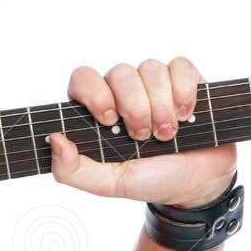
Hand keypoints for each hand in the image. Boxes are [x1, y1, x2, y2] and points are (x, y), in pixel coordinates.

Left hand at [49, 58, 237, 208]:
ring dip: (161, 106)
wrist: (196, 184)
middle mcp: (124, 91)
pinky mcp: (185, 79)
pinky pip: (179, 66)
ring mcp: (154, 82)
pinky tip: (186, 114)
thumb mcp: (108, 183)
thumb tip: (54, 140)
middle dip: (135, 107)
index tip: (108, 119)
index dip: (94, 93)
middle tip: (143, 136)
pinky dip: (183, 92)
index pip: (83, 79)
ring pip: (150, 69)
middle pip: (120, 72)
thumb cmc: (150, 180)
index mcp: (99, 110)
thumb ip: (73, 170)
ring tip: (167, 133)